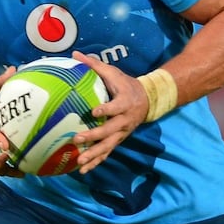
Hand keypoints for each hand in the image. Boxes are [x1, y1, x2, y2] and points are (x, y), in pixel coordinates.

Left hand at [69, 51, 148, 173]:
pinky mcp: (118, 140)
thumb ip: (95, 65)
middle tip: (77, 139)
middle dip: (94, 136)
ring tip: (79, 161)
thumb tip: (75, 54)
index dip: (105, 110)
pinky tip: (83, 169)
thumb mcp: (114, 73)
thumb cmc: (126, 84)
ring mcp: (122, 133)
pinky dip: (96, 162)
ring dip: (94, 154)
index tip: (93, 112)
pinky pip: (107, 153)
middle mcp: (124, 121)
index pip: (115, 107)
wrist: (148, 100)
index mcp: (124, 103)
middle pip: (109, 131)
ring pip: (108, 146)